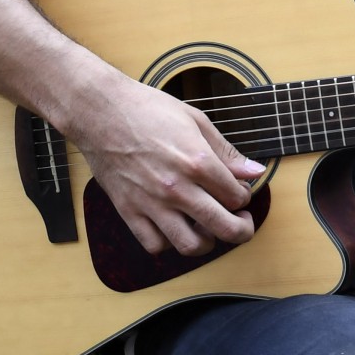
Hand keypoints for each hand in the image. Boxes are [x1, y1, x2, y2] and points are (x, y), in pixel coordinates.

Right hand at [67, 76, 265, 256]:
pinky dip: (168, 243)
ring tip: (206, 227)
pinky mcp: (129, 211)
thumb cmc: (146, 109)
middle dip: (242, 230)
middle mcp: (177, 187)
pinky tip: (172, 227)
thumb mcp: (195, 120)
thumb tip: (254, 171)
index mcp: (197, 161)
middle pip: (224, 228)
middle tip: (241, 223)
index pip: (237, 197)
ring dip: (207, 241)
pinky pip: (155, 245)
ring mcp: (152, 203)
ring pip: (191, 246)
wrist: (100, 111)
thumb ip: (226, 151)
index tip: (239, 192)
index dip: (244, 197)